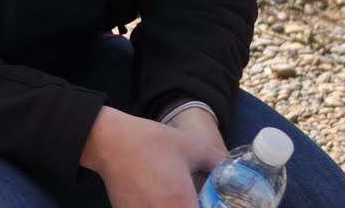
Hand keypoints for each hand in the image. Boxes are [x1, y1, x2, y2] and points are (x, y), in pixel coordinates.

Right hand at [82, 106, 226, 207]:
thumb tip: (232, 170)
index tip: (212, 202)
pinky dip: (162, 207)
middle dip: (195, 207)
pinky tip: (163, 197)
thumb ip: (217, 163)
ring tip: (182, 196)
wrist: (112, 142)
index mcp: (180, 202)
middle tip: (199, 198)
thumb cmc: (153, 142)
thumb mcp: (194, 147)